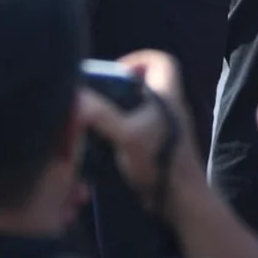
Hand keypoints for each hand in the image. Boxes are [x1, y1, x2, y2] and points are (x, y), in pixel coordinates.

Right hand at [78, 50, 202, 227]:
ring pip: (138, 107)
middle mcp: (168, 106)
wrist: (180, 198)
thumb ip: (102, 115)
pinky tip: (102, 143)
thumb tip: (77, 98)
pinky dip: (119, 131)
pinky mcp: (157, 145)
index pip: (161, 60)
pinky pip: (136, 128)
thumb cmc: (158, 160)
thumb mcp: (127, 135)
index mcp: (167, 94)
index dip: (138, 59)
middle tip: (96, 99)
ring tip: (93, 120)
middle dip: (119, 88)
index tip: (115, 73)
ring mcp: (164, 126)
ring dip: (116, 111)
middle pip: (144, 84)